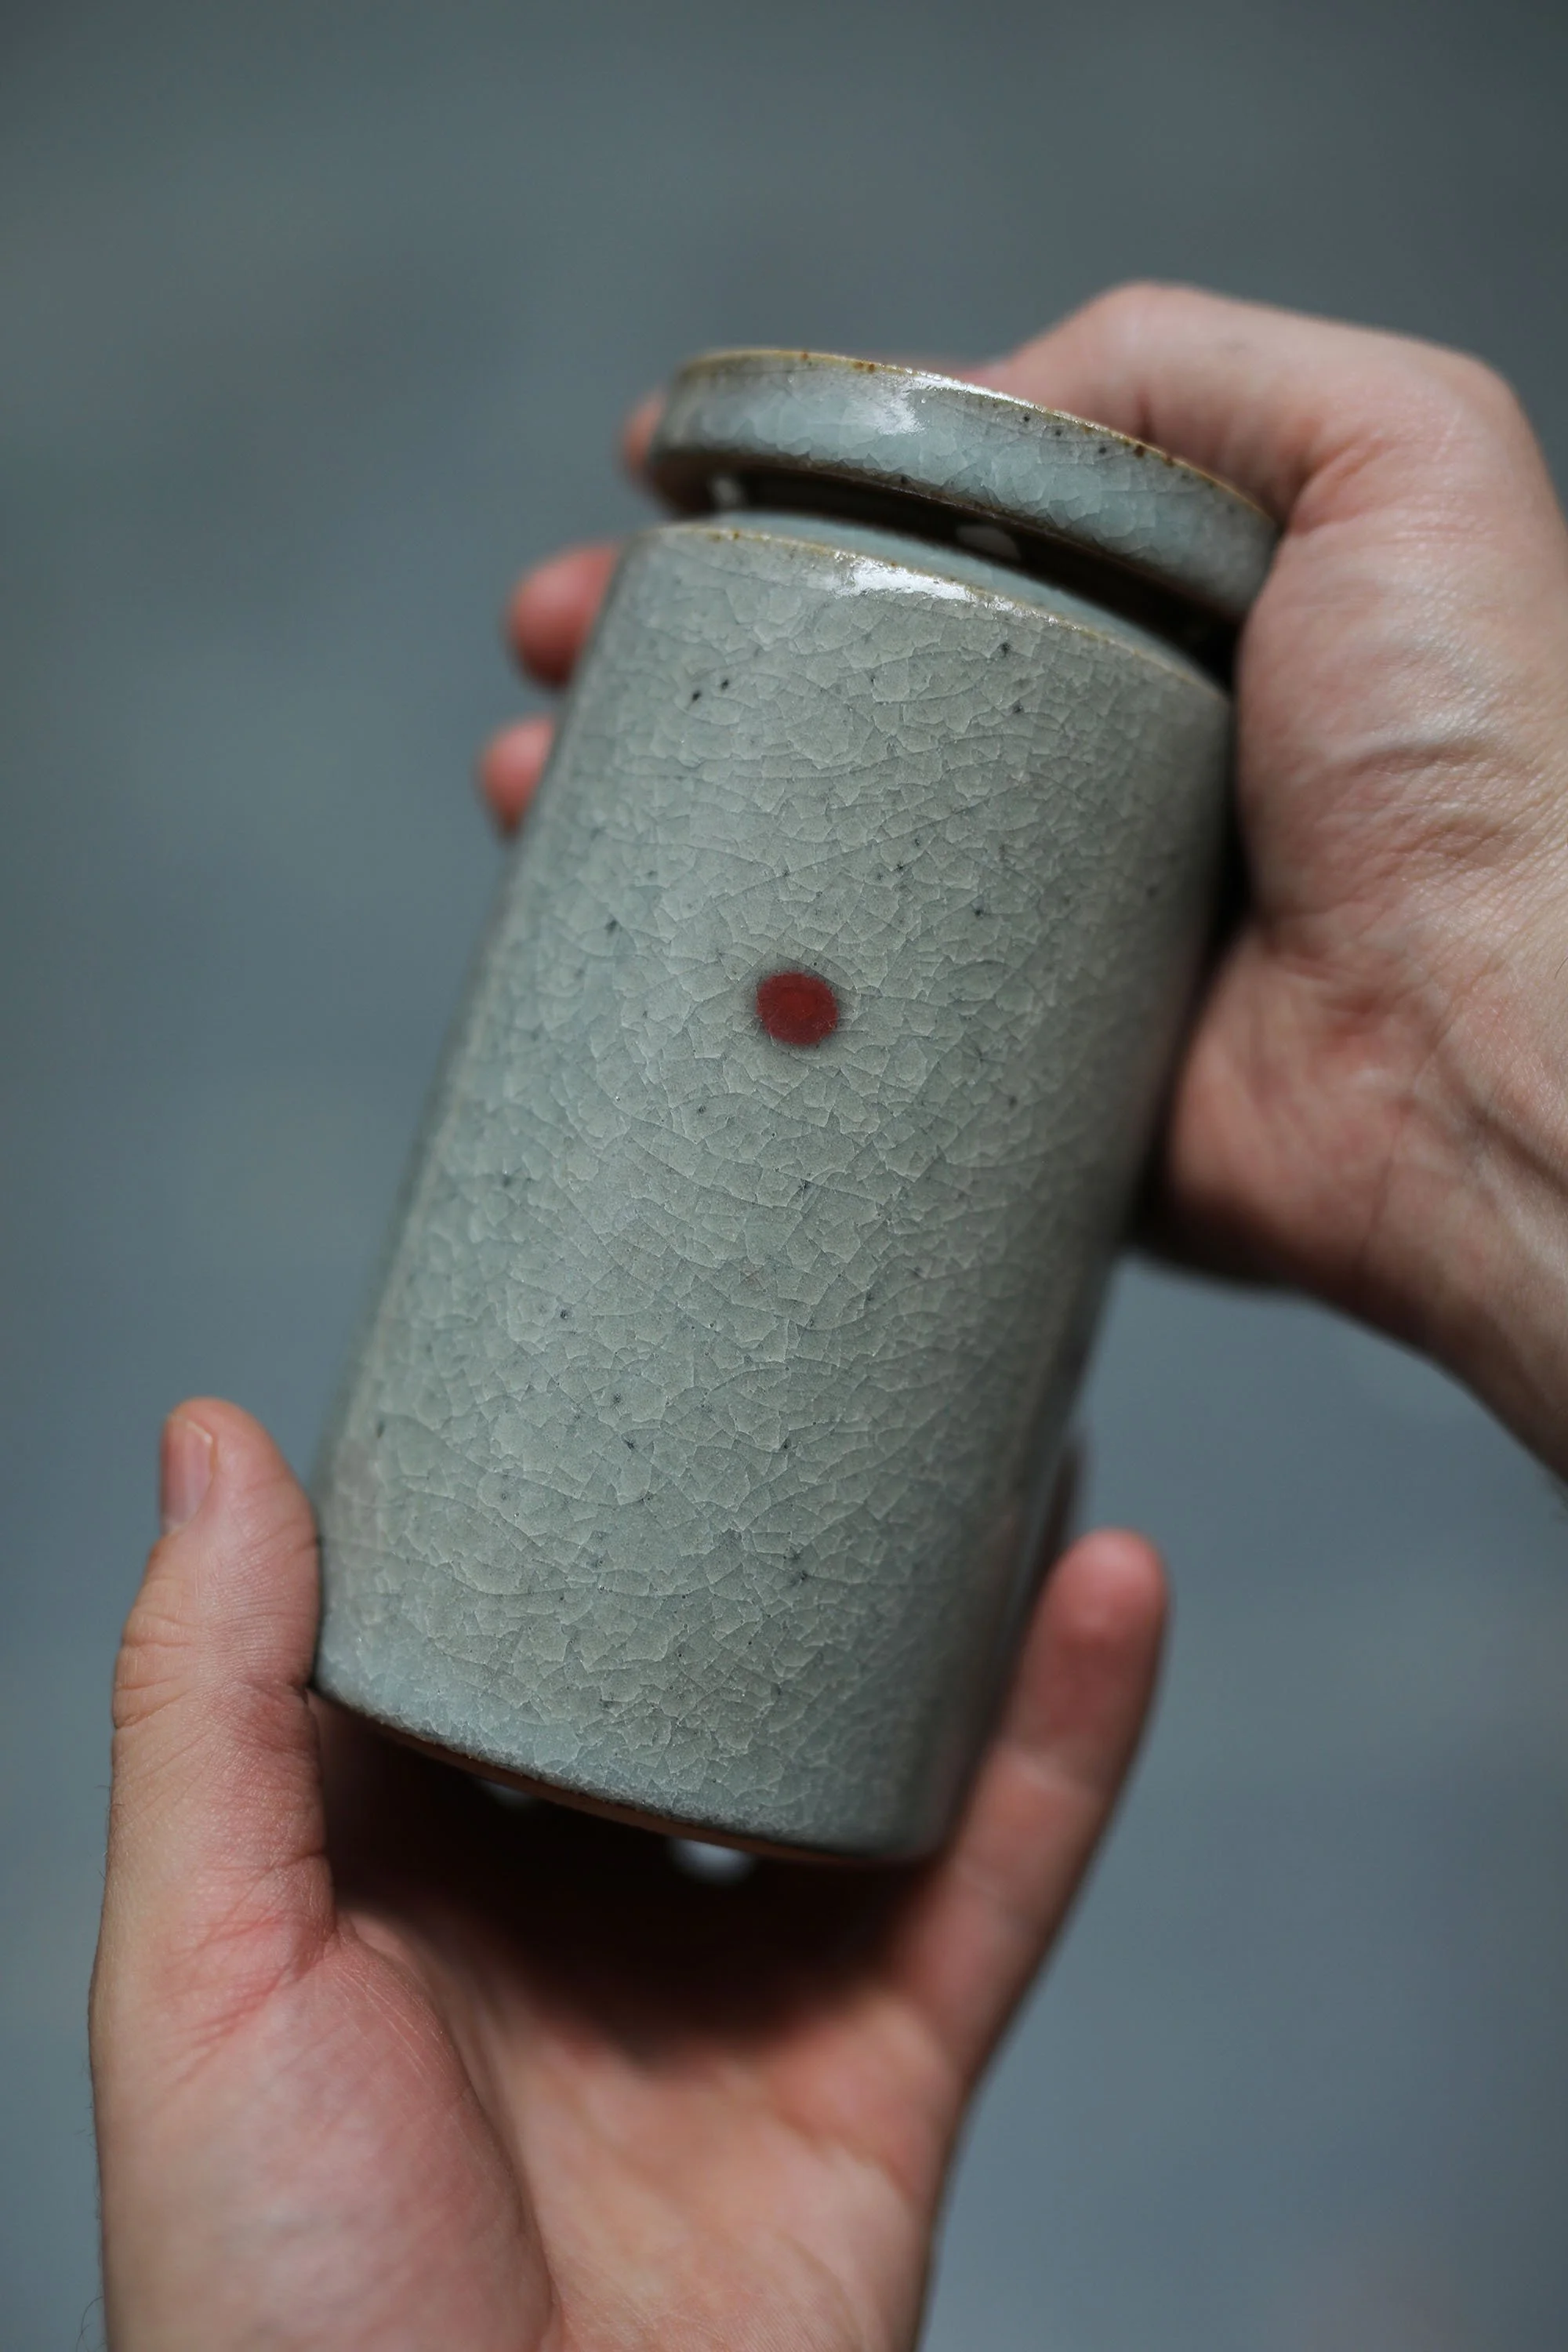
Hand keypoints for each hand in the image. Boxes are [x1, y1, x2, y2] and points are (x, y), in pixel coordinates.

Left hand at [91, 1402, 1162, 2348]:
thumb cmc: (283, 2312)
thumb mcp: (204, 1976)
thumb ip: (208, 1709)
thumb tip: (210, 1437)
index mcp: (402, 1861)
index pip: (483, 1618)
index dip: (536, 1475)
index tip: (597, 1316)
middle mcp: (573, 1901)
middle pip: (701, 1662)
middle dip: (772, 1517)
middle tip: (837, 1331)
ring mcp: (735, 1984)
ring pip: (870, 1745)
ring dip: (949, 1591)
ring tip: (1007, 1405)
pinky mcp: (876, 2070)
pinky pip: (995, 1877)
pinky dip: (1066, 1737)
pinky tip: (1108, 1581)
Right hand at [485, 288, 1567, 1474]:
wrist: (1482, 1058)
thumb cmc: (1477, 764)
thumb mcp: (1401, 455)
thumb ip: (1197, 370)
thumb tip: (979, 395)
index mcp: (1161, 630)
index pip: (921, 531)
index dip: (779, 499)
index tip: (656, 488)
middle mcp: (1083, 775)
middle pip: (821, 687)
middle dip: (661, 652)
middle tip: (554, 648)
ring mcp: (1025, 929)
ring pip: (787, 852)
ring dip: (636, 808)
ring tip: (529, 783)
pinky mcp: (989, 1073)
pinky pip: (819, 1019)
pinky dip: (703, 986)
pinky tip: (601, 943)